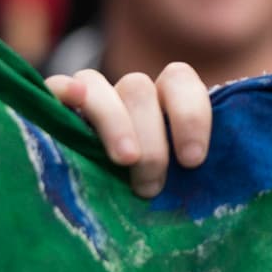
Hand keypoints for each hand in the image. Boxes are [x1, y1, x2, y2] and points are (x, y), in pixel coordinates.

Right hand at [45, 62, 212, 197]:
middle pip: (138, 89)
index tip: (193, 160)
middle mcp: (129, 92)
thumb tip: (215, 161)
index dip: (190, 114)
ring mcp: (92, 95)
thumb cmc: (159, 181)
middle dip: (150, 138)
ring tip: (125, 161)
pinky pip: (57, 84)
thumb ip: (194, 155)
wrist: (106, 192)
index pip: (179, 79)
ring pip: (99, 86)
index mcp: (165, 96)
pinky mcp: (55, 105)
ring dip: (114, 123)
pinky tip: (73, 101)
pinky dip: (65, 90)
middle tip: (152, 184)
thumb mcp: (179, 169)